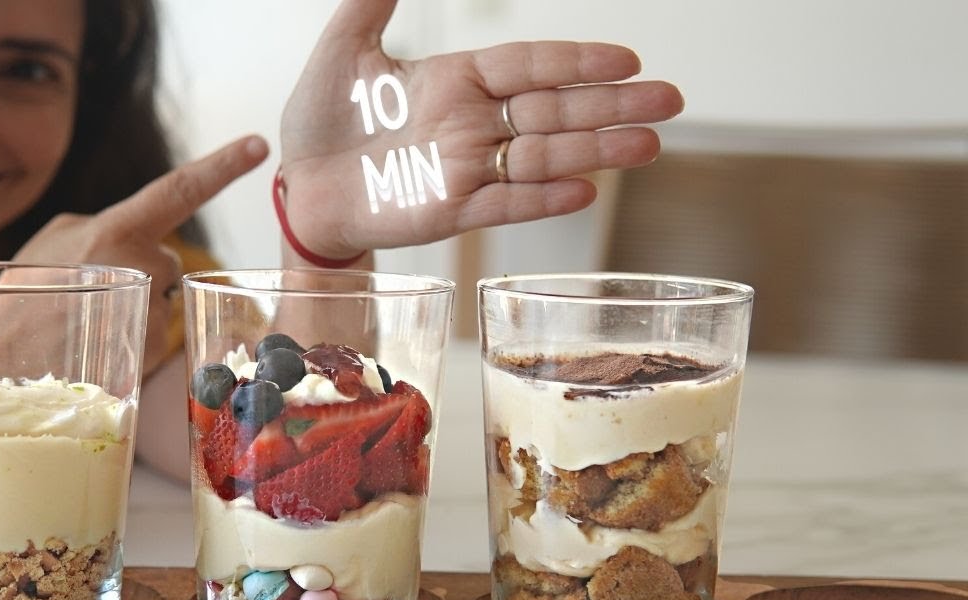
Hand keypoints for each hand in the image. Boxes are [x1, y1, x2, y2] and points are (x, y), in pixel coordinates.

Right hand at [13, 135, 268, 366]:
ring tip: (86, 321)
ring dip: (133, 309)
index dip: (222, 166)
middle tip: (92, 294)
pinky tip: (95, 344)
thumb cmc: (22, 296)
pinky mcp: (149, 350)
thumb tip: (141, 239)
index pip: (179, 190)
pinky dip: (130, 340)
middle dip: (139, 276)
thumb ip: (106, 230)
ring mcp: (148, 310)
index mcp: (114, 230)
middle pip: (166, 265)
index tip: (259, 144)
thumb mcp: (57, 241)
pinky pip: (151, 336)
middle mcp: (138, 266)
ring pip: (159, 302)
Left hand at [279, 0, 683, 258]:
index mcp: (453, 81)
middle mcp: (470, 124)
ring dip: (595, 151)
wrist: (298, 186)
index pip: (528, 66)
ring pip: (542, 157)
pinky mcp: (449, 212)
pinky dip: (541, 199)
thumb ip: (370, 6)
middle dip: (611, 105)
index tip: (628, 59)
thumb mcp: (342, 52)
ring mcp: (464, 169)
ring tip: (649, 146)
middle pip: (553, 110)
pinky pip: (504, 205)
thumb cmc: (318, 122)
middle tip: (669, 100)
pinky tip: (586, 190)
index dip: (576, 61)